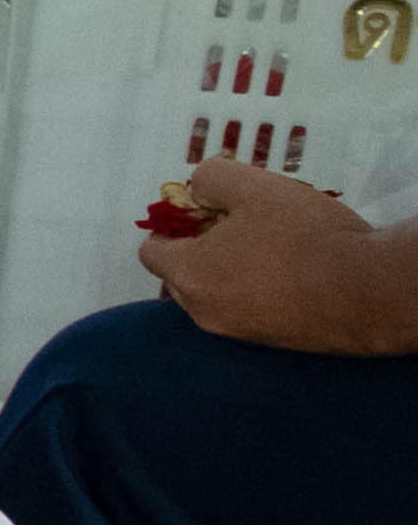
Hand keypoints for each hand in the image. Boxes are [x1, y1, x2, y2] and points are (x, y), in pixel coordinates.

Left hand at [147, 160, 417, 353]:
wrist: (371, 290)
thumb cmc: (307, 235)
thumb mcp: (254, 186)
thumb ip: (211, 180)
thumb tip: (198, 189)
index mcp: (189, 276)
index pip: (151, 252)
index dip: (171, 225)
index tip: (202, 210)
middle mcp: (205, 313)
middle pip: (182, 275)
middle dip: (200, 248)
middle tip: (240, 224)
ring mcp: (239, 333)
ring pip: (217, 294)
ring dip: (230, 270)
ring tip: (272, 245)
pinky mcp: (273, 344)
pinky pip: (248, 311)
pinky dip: (257, 292)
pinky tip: (291, 271)